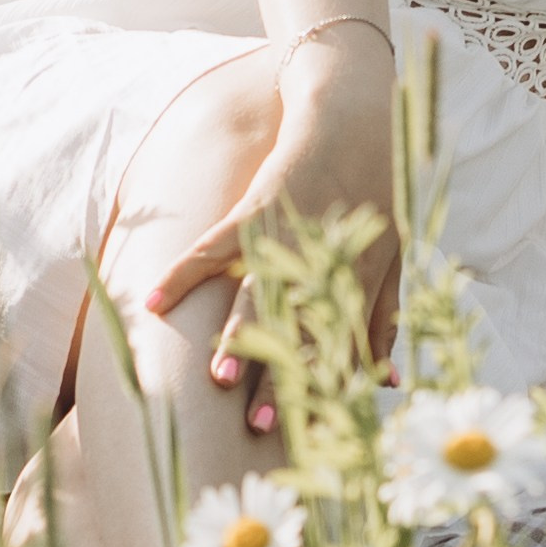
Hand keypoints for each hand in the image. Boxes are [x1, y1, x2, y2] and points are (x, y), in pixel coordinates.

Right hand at [144, 53, 397, 434]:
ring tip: (218, 376)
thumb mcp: (389, 259)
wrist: (354, 116)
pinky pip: (213, 246)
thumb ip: (382, 320)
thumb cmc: (374, 194)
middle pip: (300, 328)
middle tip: (260, 421)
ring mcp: (285, 235)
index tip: (309, 429)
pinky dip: (183, 272)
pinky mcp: (252, 208)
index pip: (338, 344)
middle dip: (279, 375)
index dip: (323, 387)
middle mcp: (322, 261)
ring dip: (238, 335)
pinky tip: (156, 301)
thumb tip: (386, 383)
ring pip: (259, 293)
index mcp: (358, 278)